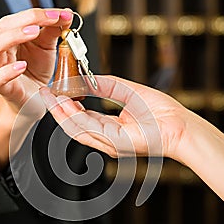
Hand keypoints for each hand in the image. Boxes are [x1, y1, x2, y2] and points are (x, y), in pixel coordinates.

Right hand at [0, 8, 72, 169]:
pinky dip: (7, 72)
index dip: (38, 13)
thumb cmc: (35, 70)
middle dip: (26, 19)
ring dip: (12, 37)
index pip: (18, 18)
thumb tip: (66, 13)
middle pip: (3, 27)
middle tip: (49, 19)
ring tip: (33, 32)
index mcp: (8, 34)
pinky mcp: (1, 88)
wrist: (34, 99)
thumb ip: (53, 30)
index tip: (60, 14)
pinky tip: (21, 65)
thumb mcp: (47, 47)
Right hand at [40, 75, 187, 159]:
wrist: (179, 125)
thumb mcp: (126, 92)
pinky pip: (87, 127)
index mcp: (110, 129)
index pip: (82, 118)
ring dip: (60, 112)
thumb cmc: (161, 112)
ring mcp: (108, 143)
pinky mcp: (113, 142)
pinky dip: (73, 115)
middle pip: (74, 125)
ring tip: (49, 97)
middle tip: (45, 94)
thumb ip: (105, 86)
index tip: (55, 92)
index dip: (66, 105)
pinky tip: (64, 103)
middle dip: (57, 109)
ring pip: (76, 128)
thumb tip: (85, 80)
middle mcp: (106, 138)